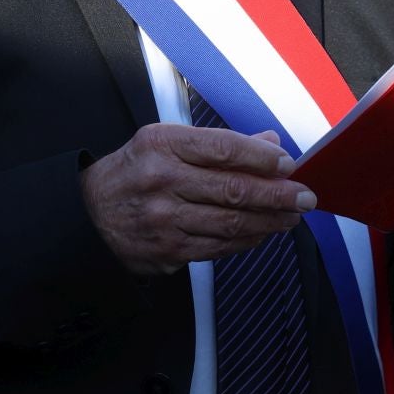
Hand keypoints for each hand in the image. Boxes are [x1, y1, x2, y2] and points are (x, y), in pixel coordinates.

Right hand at [80, 123, 314, 275]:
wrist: (88, 214)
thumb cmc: (134, 171)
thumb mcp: (165, 142)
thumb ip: (218, 144)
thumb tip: (270, 144)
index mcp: (161, 144)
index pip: (223, 148)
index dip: (262, 158)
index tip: (288, 164)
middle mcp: (161, 181)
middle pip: (233, 189)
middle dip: (277, 194)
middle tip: (305, 196)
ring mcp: (164, 219)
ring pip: (231, 223)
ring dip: (270, 221)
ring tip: (292, 216)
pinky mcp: (168, 251)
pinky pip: (219, 247)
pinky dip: (247, 241)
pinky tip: (263, 232)